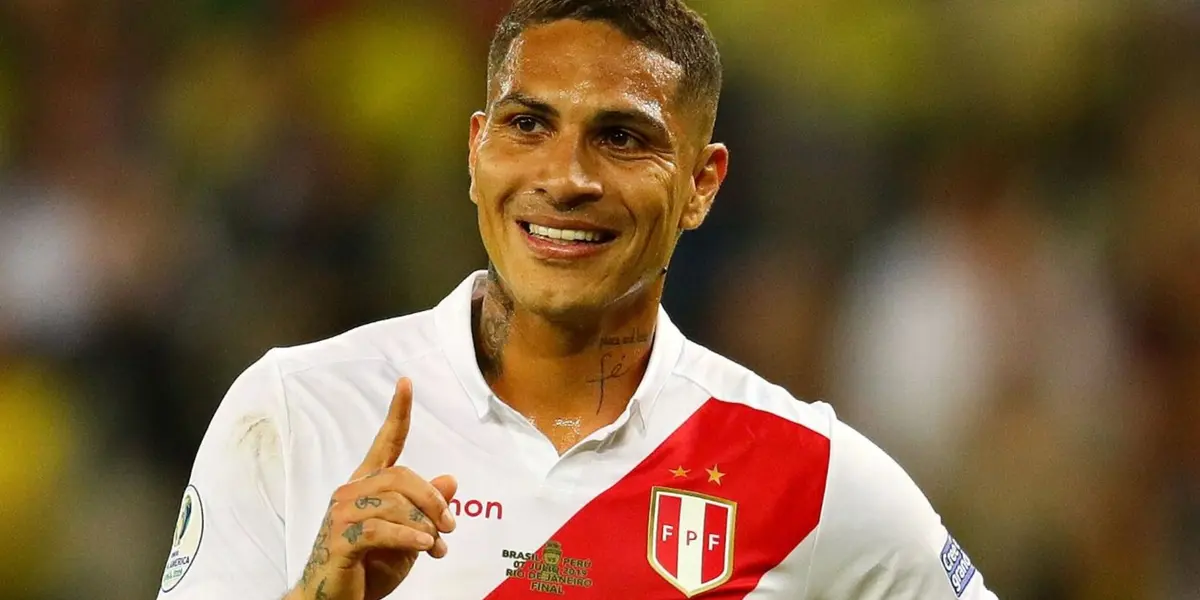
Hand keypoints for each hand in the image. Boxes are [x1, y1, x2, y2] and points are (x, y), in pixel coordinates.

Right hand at [288, 378, 457, 599]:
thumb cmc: (369, 569)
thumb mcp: (409, 536)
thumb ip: (426, 509)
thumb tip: (451, 479)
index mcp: (366, 485)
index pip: (385, 442)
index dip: (398, 412)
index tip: (406, 382)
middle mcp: (350, 492)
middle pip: (402, 476)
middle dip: (433, 500)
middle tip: (451, 527)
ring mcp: (341, 514)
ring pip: (396, 503)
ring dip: (426, 527)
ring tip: (437, 548)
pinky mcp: (340, 539)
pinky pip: (383, 529)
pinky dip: (410, 537)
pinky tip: (424, 547)